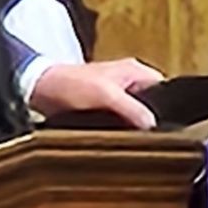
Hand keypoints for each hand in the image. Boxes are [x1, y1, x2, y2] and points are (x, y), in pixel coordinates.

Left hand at [31, 57, 160, 128]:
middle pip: (151, 104)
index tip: (166, 124)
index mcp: (135, 71)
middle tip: (149, 134)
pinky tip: (118, 137)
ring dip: (133, 126)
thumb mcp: (106, 95)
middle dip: (150, 119)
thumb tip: (152, 124)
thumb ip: (131, 108)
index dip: (166, 106)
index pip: (164, 89)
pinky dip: (120, 129)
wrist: (41, 89)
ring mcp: (117, 95)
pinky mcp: (104, 107)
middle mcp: (128, 81)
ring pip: (136, 114)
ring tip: (133, 137)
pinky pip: (120, 120)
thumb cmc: (69, 83)